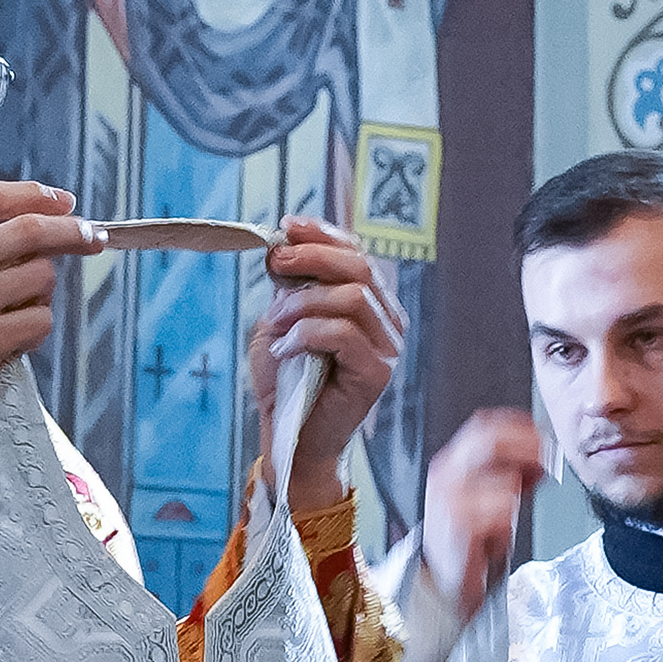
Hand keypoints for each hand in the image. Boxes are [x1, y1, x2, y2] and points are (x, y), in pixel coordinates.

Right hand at [0, 180, 104, 425]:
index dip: (36, 194)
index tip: (62, 200)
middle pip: (32, 230)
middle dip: (72, 230)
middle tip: (91, 236)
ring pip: (41, 278)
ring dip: (41, 292)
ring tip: (16, 308)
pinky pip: (39, 323)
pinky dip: (34, 329)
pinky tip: (12, 337)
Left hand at [245, 219, 403, 509]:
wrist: (287, 434)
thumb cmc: (286, 381)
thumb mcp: (282, 319)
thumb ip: (288, 284)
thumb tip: (281, 244)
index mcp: (369, 304)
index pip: (356, 253)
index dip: (322, 234)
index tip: (286, 227)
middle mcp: (386, 322)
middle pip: (360, 267)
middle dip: (312, 257)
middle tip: (275, 264)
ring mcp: (387, 348)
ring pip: (353, 297)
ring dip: (303, 303)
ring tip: (276, 324)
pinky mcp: (377, 373)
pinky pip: (343, 334)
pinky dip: (306, 334)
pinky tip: (285, 350)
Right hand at [418, 408, 546, 623]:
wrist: (443, 584)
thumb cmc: (468, 540)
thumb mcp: (491, 496)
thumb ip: (512, 472)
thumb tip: (541, 455)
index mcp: (452, 463)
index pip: (484, 425)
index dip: (519, 427)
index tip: (543, 438)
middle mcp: (447, 476)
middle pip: (492, 442)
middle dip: (528, 450)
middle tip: (546, 465)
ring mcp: (450, 501)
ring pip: (504, 482)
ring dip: (516, 502)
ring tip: (505, 522)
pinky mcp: (459, 528)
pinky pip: (500, 515)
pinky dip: (506, 528)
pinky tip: (494, 541)